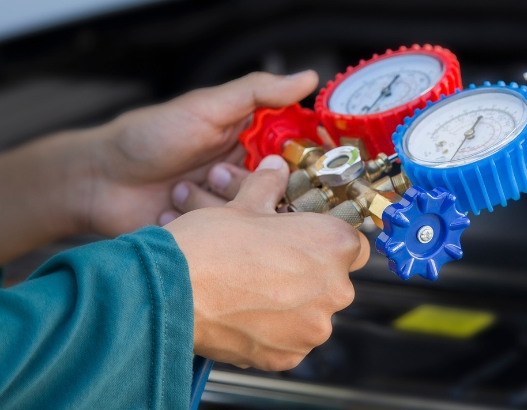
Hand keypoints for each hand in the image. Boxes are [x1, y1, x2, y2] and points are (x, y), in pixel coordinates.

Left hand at [85, 71, 317, 235]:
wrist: (97, 181)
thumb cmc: (149, 136)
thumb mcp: (206, 107)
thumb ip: (258, 92)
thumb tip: (309, 77)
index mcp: (251, 140)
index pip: (297, 151)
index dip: (305, 157)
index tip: (301, 161)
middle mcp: (246, 174)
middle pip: (281, 190)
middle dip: (249, 185)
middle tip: (216, 173)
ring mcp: (227, 207)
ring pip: (252, 217)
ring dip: (213, 202)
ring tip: (180, 188)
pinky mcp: (209, 235)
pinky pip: (224, 240)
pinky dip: (198, 225)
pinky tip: (170, 211)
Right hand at [166, 156, 369, 369]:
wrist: (171, 292)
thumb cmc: (210, 247)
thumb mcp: (245, 204)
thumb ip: (269, 185)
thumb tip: (275, 169)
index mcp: (333, 245)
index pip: (354, 244)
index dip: (329, 240)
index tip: (308, 241)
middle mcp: (334, 289)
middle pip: (334, 280)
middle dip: (309, 272)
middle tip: (273, 263)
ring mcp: (312, 327)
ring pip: (312, 311)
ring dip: (291, 302)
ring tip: (254, 289)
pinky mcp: (288, 356)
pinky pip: (290, 339)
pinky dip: (273, 330)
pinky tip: (246, 312)